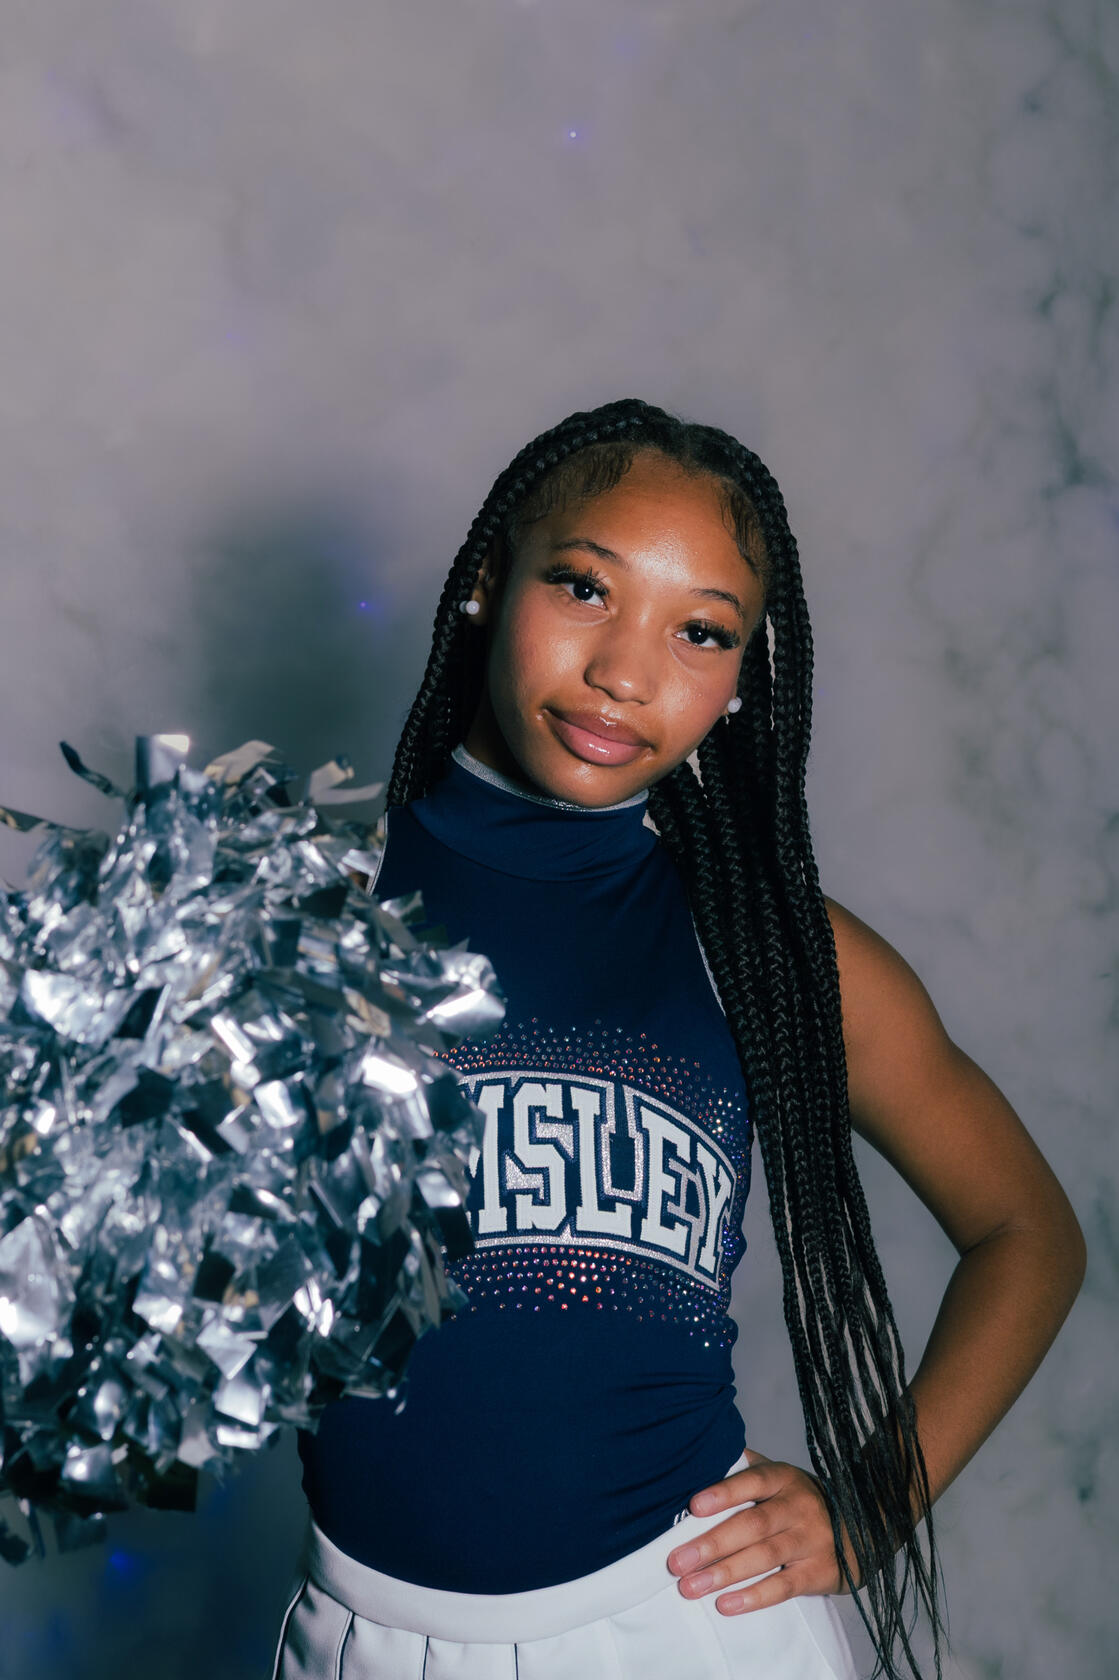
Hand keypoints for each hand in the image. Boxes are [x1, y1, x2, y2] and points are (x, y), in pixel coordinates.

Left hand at [665, 1448, 857, 1615]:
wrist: (861, 1529)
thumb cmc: (799, 1501)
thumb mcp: (779, 1477)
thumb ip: (743, 1468)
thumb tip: (701, 1457)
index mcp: (783, 1479)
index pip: (752, 1481)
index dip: (723, 1493)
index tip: (693, 1506)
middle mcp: (798, 1507)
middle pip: (753, 1525)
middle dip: (712, 1544)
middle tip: (677, 1561)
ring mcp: (810, 1541)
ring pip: (764, 1557)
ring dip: (724, 1574)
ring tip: (690, 1587)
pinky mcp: (818, 1573)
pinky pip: (783, 1587)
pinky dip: (753, 1597)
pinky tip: (726, 1604)